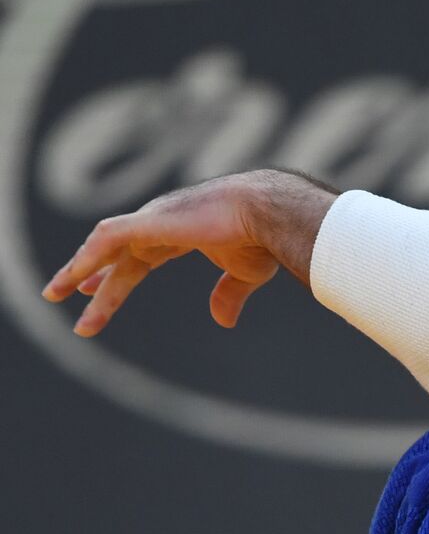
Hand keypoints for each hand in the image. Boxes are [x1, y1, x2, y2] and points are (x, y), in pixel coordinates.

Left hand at [41, 169, 337, 335]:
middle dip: (92, 276)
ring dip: (78, 269)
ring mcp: (152, 220)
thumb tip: (222, 322)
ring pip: (103, 244)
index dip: (118, 272)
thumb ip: (228, 295)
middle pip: (118, 253)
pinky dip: (87, 258)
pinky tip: (73, 277)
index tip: (94, 289)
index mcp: (184, 232)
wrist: (268, 211)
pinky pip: (106, 239)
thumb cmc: (263, 238)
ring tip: (54, 293)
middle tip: (63, 296)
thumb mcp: (244, 274)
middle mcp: (162, 223)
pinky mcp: (149, 222)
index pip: (141, 253)